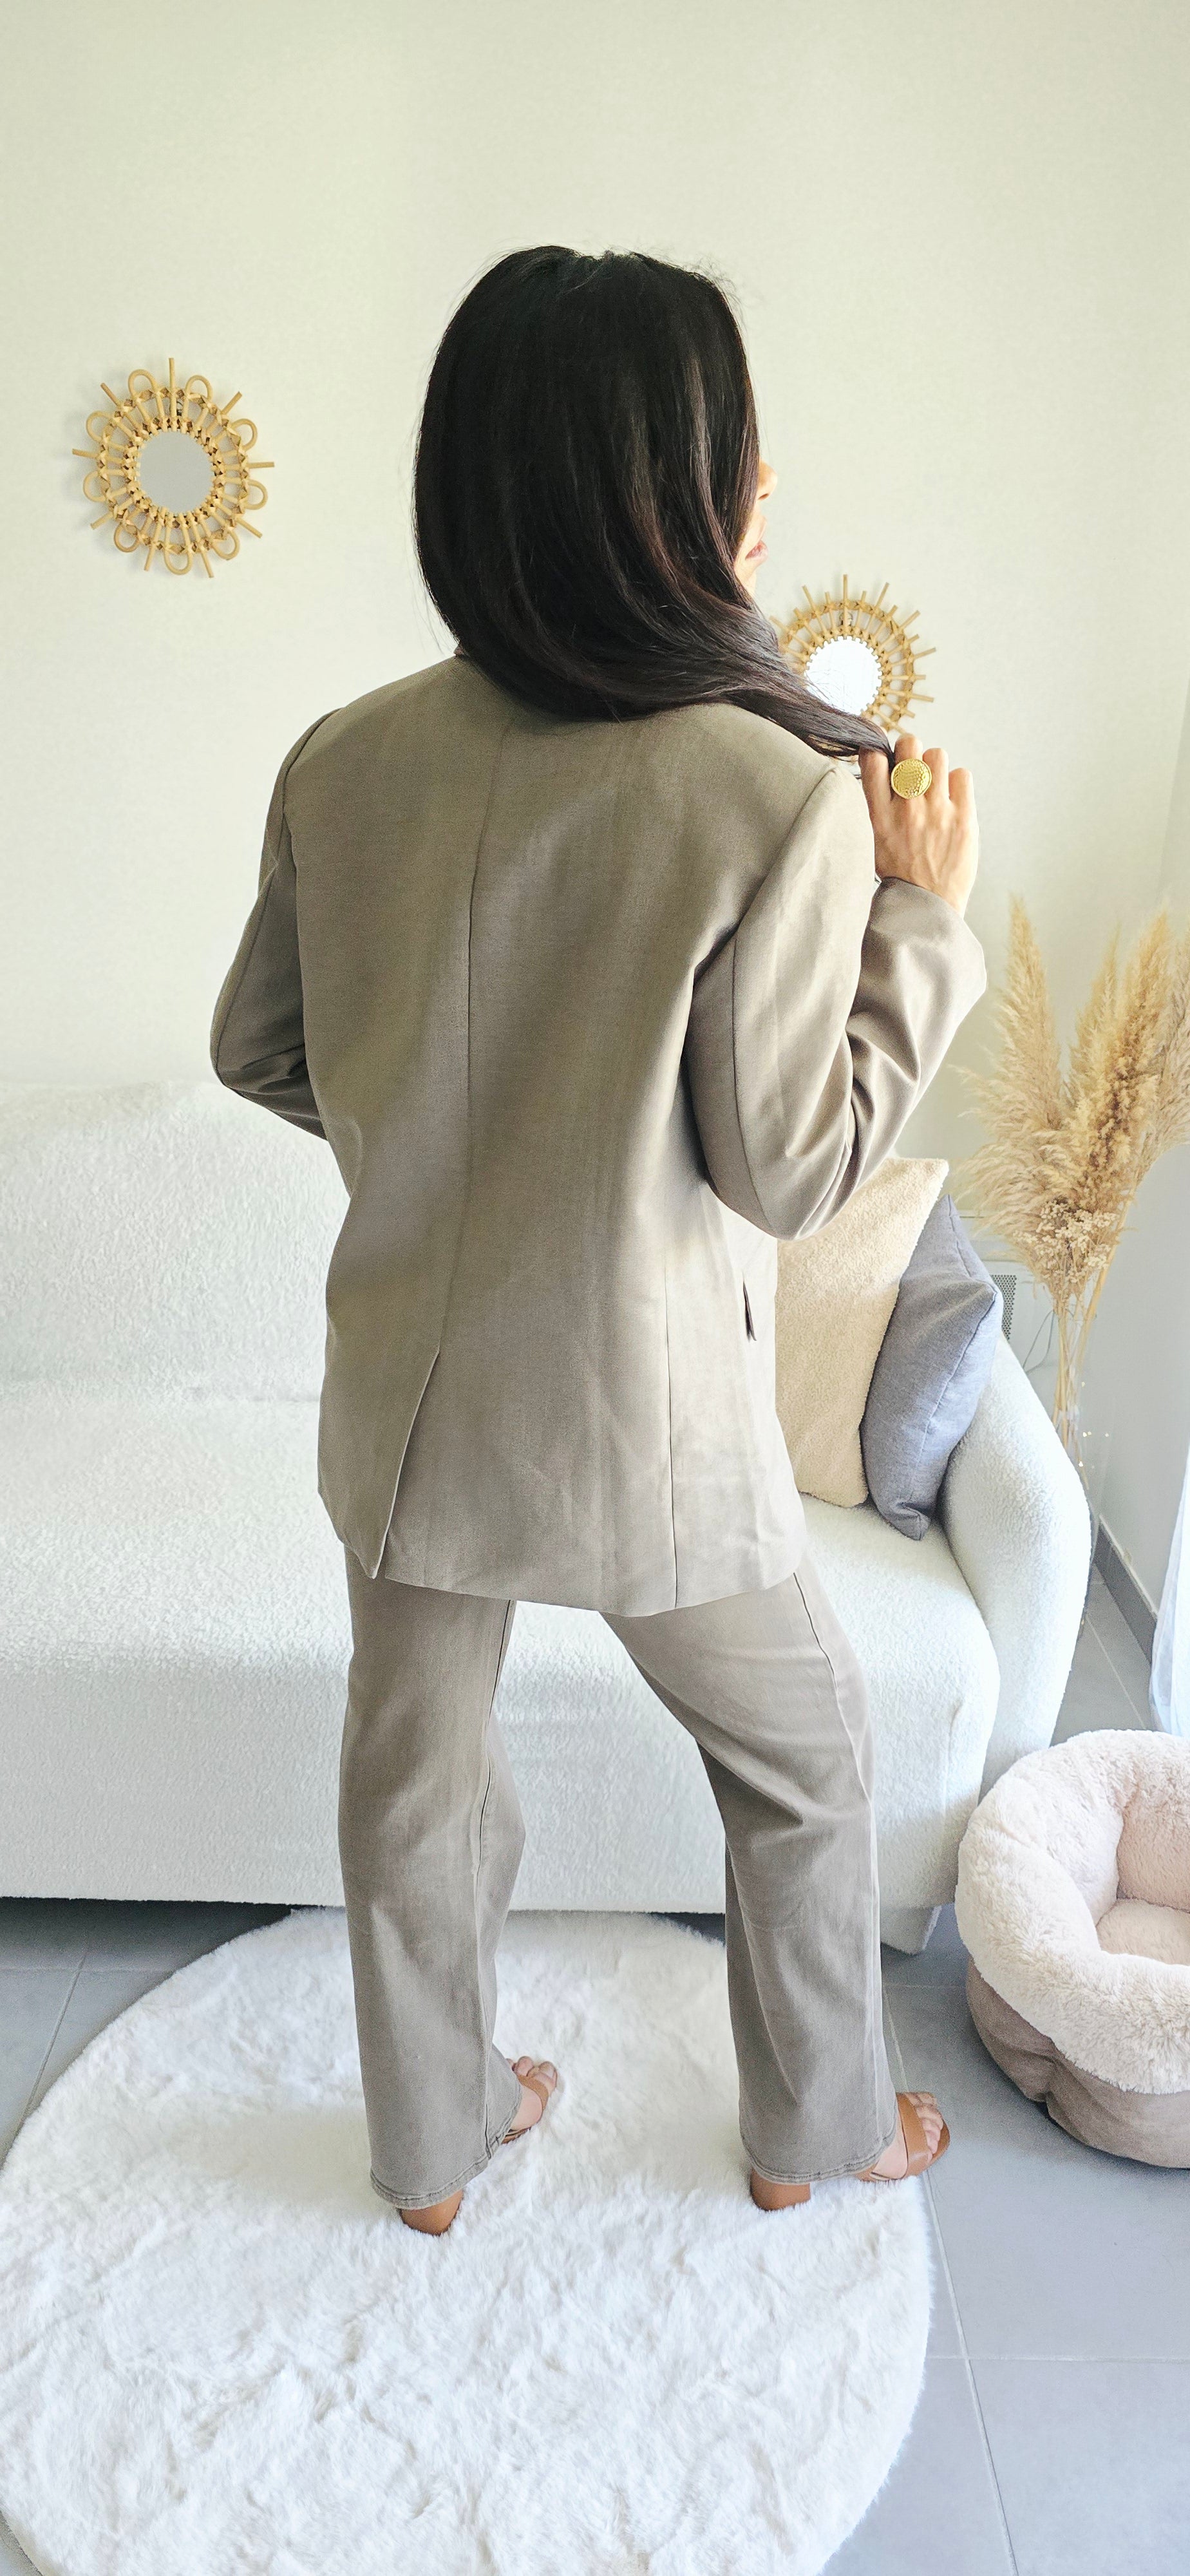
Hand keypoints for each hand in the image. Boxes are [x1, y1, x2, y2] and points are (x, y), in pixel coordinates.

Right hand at [857, 732, 977, 917]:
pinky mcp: (963, 817)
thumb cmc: (900, 876)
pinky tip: (951, 800)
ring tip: (934, 786)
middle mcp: (907, 808)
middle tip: (913, 766)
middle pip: (909, 745)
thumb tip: (879, 772)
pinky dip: (957, 783)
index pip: (873, 759)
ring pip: (937, 755)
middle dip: (910, 750)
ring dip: (934, 766)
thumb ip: (874, 807)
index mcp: (879, 815)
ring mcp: (937, 811)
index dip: (879, 752)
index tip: (885, 759)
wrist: (928, 907)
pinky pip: (962, 775)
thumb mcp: (873, 841)